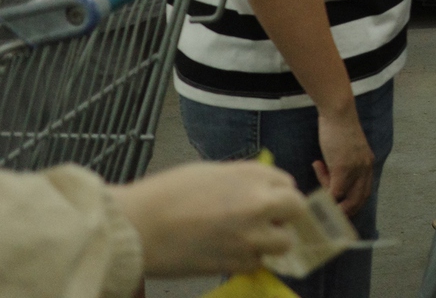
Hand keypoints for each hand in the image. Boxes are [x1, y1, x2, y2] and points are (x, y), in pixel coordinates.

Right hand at [110, 160, 305, 277]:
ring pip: (284, 243)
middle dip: (284, 215)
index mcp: (253, 176)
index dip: (277, 192)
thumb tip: (260, 190)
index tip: (266, 199)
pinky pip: (257, 263)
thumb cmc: (166, 193)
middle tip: (265, 219)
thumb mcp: (212, 173)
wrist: (138, 226)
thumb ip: (243, 181)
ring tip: (247, 238)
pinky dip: (248, 259)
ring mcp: (251, 237)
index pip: (288, 184)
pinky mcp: (236, 264)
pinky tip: (227, 252)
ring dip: (271, 241)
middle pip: (296, 210)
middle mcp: (260, 204)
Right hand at [314, 104, 375, 216]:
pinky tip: (316, 173)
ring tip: (318, 188)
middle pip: (359, 201)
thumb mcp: (344, 150)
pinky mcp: (343, 168)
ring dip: (330, 200)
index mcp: (368, 165)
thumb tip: (330, 183)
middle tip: (326, 210)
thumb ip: (342, 166)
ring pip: (346, 199)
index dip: (351, 203)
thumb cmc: (337, 128)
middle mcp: (366, 169)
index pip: (364, 193)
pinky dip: (324, 194)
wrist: (338, 112)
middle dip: (343, 210)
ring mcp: (356, 170)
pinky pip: (334, 192)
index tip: (337, 206)